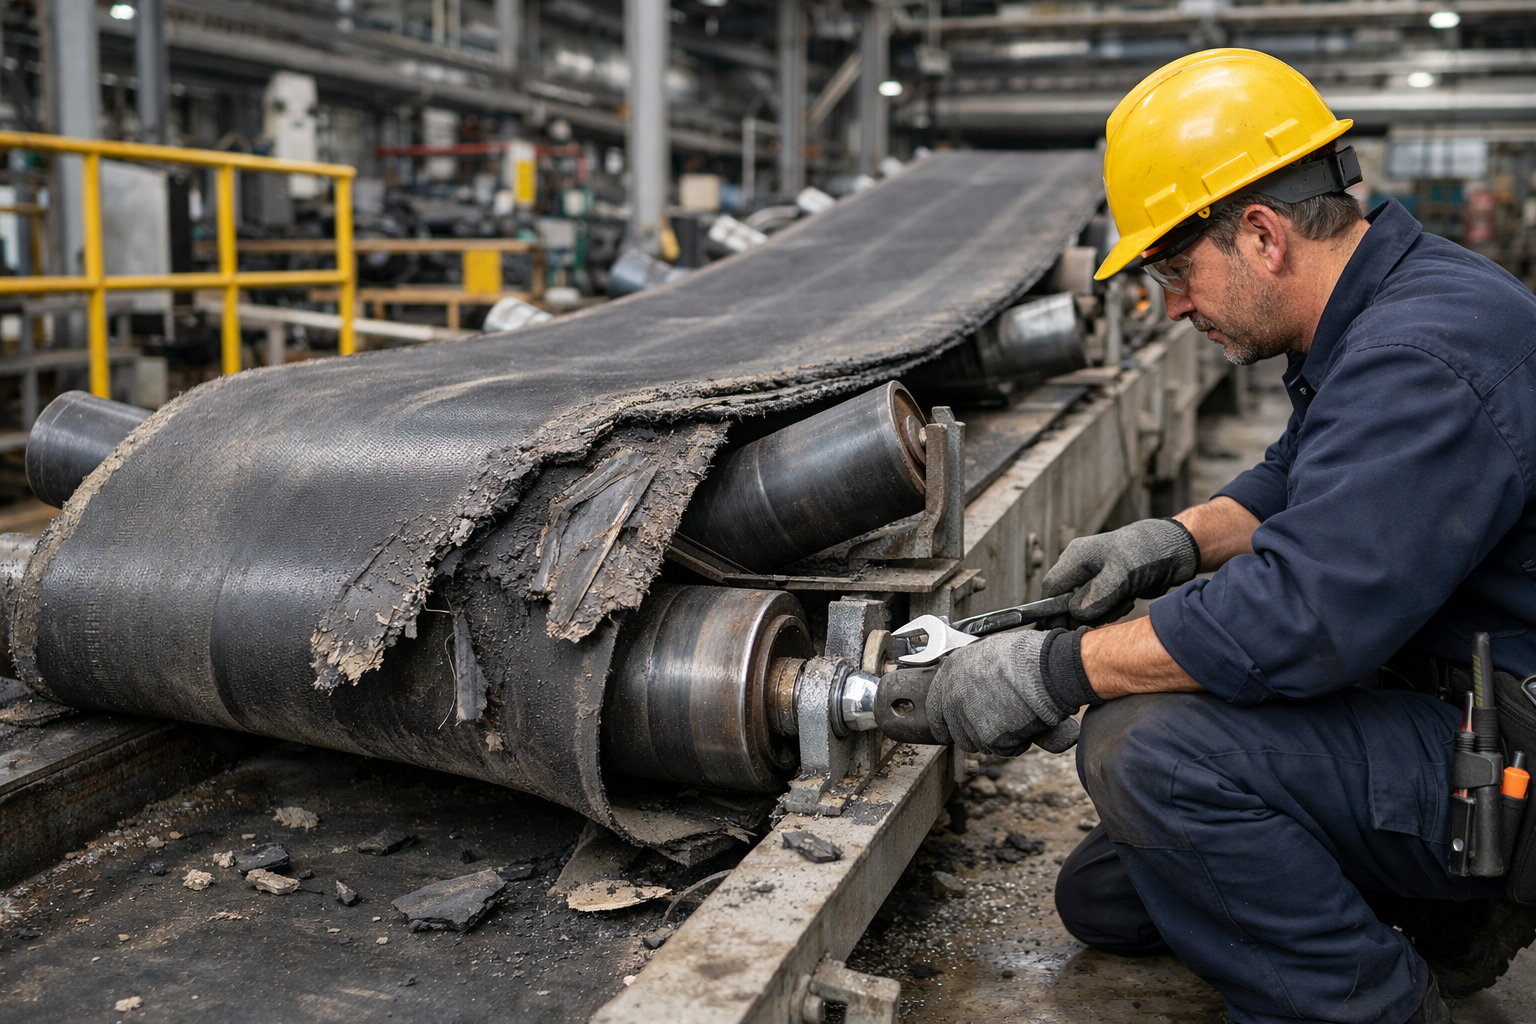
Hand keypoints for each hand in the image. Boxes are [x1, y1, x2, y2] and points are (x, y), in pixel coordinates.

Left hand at [927, 628, 1092, 755]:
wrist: (1043, 668)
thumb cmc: (1024, 655)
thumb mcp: (988, 653)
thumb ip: (974, 673)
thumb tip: (978, 685)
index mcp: (950, 673)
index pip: (935, 709)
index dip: (946, 722)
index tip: (952, 729)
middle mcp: (954, 698)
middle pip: (958, 732)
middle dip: (976, 732)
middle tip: (998, 724)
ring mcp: (970, 719)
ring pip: (979, 743)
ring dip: (997, 739)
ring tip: (1017, 719)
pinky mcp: (989, 737)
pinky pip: (1002, 749)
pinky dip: (1017, 744)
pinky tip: (1027, 725)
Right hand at [1042, 518, 1199, 625]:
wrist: (1175, 549)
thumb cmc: (1146, 552)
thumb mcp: (1120, 574)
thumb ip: (1096, 596)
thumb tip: (1076, 613)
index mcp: (1076, 557)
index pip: (1052, 586)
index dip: (1053, 608)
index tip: (1063, 627)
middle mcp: (1082, 567)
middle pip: (1068, 600)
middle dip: (1085, 612)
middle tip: (1106, 613)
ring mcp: (1096, 577)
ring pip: (1086, 607)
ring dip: (1103, 612)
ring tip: (1124, 602)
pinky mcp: (1110, 586)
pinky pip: (1103, 607)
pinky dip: (1114, 609)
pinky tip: (1129, 600)